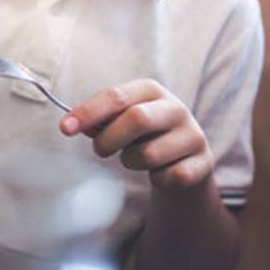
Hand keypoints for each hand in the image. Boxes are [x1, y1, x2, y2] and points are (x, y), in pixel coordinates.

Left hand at [60, 78, 213, 191]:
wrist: (183, 160)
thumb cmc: (142, 135)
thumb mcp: (120, 120)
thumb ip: (99, 120)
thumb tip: (73, 123)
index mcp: (150, 90)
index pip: (116, 96)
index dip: (88, 112)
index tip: (65, 128)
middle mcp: (175, 108)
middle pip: (137, 119)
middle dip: (109, 139)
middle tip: (99, 150)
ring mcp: (193, 134)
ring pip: (149, 154)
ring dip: (131, 161)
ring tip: (135, 158)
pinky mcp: (204, 163)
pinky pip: (169, 177)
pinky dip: (156, 179)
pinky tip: (160, 172)